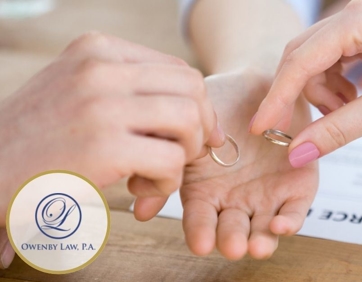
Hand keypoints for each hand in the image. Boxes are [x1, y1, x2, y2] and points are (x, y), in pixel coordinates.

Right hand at [0, 32, 224, 229]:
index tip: (195, 133)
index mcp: (98, 49)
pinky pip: (171, 160)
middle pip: (192, 88)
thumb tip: (199, 114)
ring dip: (186, 155)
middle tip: (183, 154)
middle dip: (201, 126)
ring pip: (189, 120)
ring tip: (158, 173)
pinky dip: (168, 182)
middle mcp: (101, 68)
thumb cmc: (38, 136)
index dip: (197, 104)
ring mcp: (102, 105)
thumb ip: (132, 91)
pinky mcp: (104, 147)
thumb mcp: (79, 90)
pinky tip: (142, 189)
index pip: (177, 68)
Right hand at [180, 69, 317, 259]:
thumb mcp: (191, 134)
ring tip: (258, 247)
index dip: (200, 232)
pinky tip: (281, 225)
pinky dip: (289, 220)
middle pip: (232, 229)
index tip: (200, 244)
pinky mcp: (296, 187)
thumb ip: (169, 168)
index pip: (200, 220)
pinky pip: (294, 209)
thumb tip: (139, 211)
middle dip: (232, 240)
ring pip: (263, 227)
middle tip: (233, 247)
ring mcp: (266, 196)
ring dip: (261, 240)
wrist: (258, 83)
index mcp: (205, 192)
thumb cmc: (221, 105)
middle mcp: (234, 200)